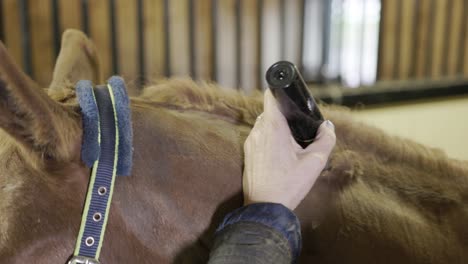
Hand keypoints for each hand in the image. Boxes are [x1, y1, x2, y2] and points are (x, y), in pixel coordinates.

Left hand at [243, 89, 335, 209]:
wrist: (265, 207)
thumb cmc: (289, 185)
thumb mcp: (315, 162)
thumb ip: (326, 139)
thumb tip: (327, 126)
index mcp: (273, 127)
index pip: (270, 96)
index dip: (280, 92)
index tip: (291, 96)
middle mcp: (258, 131)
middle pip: (269, 111)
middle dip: (284, 115)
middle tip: (299, 125)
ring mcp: (250, 142)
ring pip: (264, 125)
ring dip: (276, 128)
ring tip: (291, 142)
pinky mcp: (247, 153)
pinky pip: (259, 138)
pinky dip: (269, 140)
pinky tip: (280, 154)